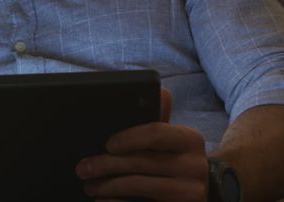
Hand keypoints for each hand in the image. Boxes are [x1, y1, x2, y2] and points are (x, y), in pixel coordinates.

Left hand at [77, 88, 209, 201]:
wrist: (200, 192)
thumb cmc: (177, 162)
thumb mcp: (173, 141)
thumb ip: (161, 119)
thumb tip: (162, 92)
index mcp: (191, 140)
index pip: (157, 133)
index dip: (129, 138)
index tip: (108, 144)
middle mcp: (195, 165)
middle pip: (142, 161)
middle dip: (107, 164)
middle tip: (83, 168)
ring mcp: (189, 191)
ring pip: (139, 185)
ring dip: (108, 185)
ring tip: (90, 185)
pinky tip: (103, 200)